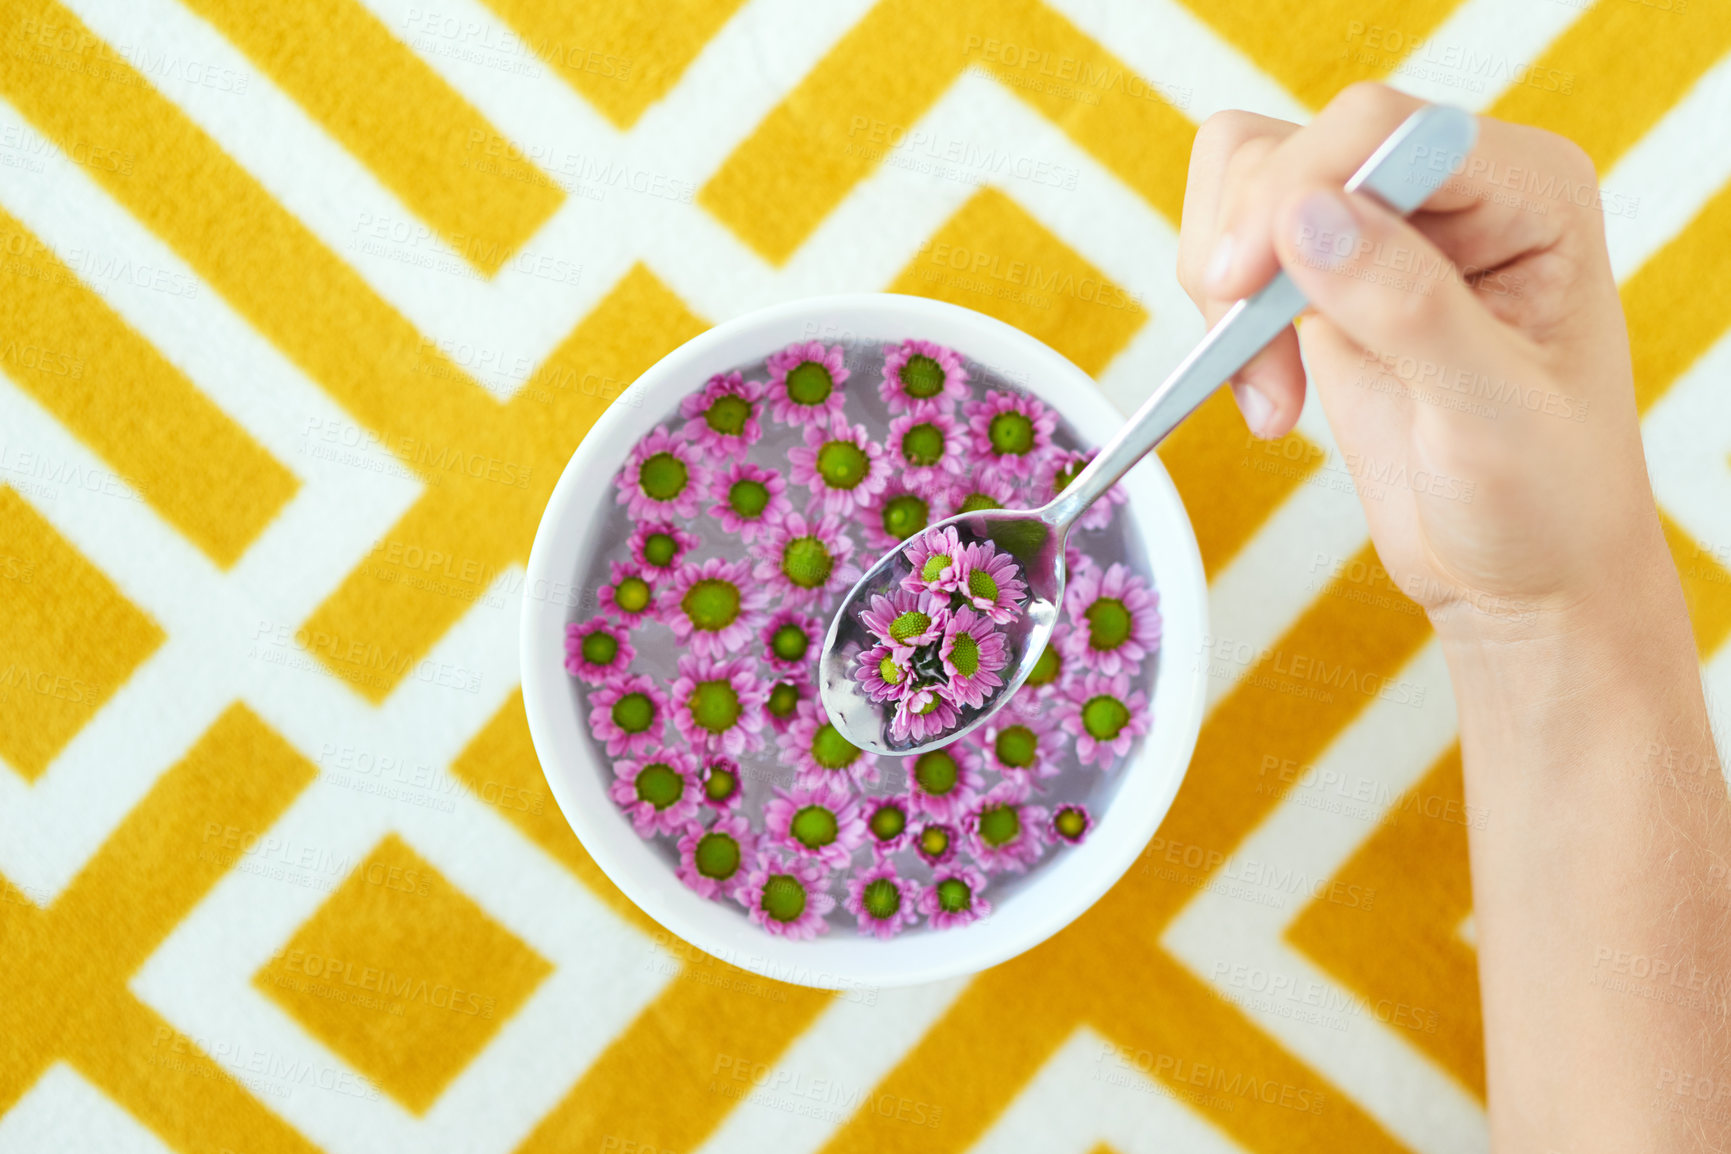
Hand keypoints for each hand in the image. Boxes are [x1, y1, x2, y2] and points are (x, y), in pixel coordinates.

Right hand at [1176, 83, 1669, 642]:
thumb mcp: (1490, 415)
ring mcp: (1384, 234)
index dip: (1294, 192)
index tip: (1242, 288)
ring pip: (1246, 186)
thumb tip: (1306, 220)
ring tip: (1268, 390)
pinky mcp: (1329, 283)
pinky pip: (1236, 252)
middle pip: (1294, 148)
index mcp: (1528, 193)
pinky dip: (1222, 324)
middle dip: (1249, 247)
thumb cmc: (1544, 502)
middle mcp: (1454, 194)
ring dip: (1226, 288)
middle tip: (1242, 343)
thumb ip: (1407, 307)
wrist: (1518, 578)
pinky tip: (1267, 398)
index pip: (1378, 131)